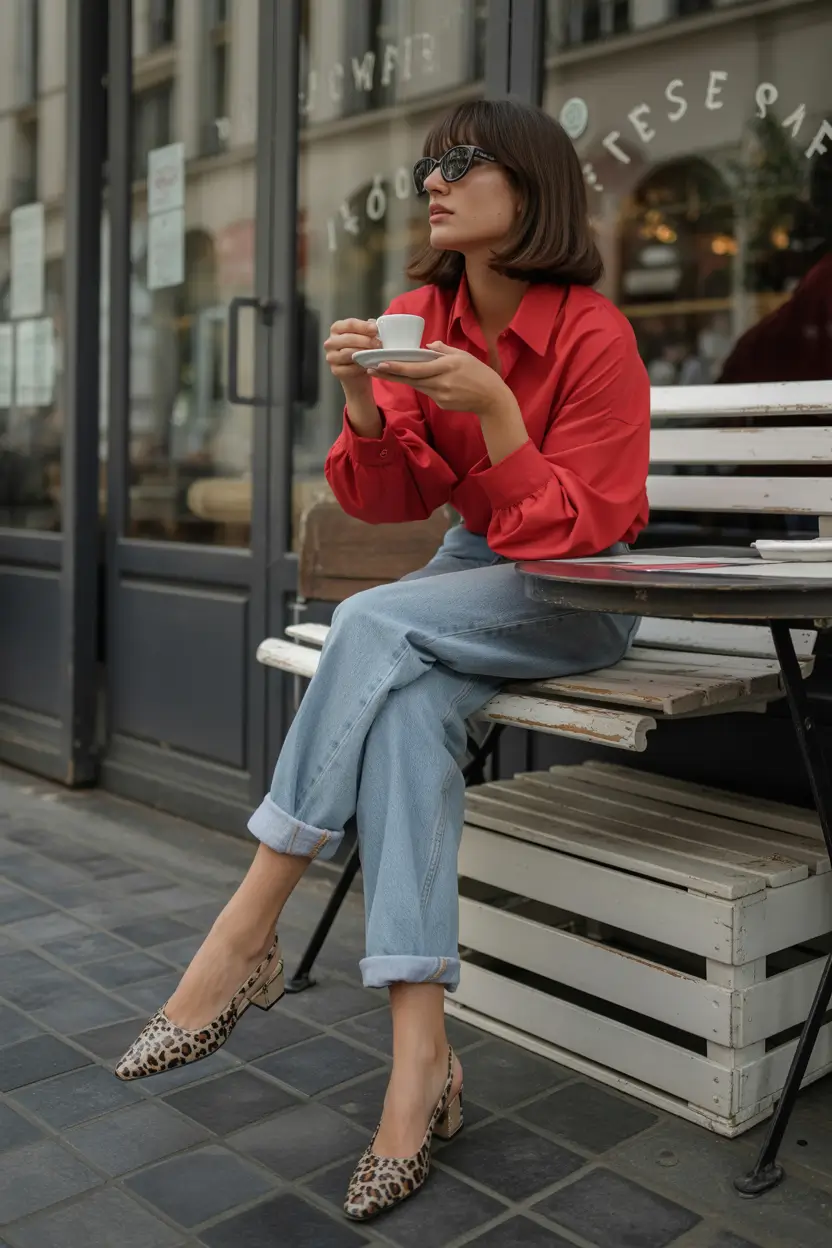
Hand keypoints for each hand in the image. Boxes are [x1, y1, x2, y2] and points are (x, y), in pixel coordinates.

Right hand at [324, 318, 381, 389]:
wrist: (357, 372)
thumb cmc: (361, 350)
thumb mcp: (365, 336)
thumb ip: (369, 329)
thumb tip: (374, 324)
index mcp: (337, 329)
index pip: (350, 324)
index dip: (364, 326)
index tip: (376, 329)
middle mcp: (331, 342)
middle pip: (349, 338)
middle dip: (366, 341)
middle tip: (379, 344)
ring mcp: (331, 357)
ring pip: (348, 353)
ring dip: (364, 354)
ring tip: (377, 354)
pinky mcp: (336, 370)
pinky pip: (349, 368)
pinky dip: (361, 366)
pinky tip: (370, 365)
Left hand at [371, 342, 507, 415]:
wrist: (492, 399)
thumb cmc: (479, 373)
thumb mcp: (463, 355)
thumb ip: (442, 350)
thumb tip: (426, 347)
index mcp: (446, 367)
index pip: (416, 368)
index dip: (397, 367)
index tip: (381, 364)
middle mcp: (441, 382)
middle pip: (411, 379)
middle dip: (390, 374)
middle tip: (371, 370)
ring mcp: (441, 395)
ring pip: (417, 385)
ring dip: (401, 379)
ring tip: (383, 372)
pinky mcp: (441, 404)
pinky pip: (428, 392)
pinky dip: (423, 385)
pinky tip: (423, 381)